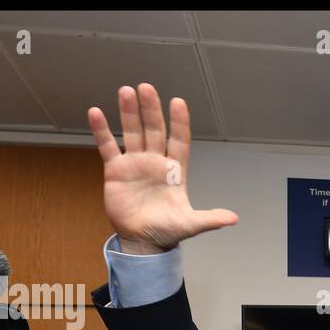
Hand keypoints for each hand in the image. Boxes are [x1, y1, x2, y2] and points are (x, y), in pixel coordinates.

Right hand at [86, 83, 237, 253]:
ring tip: (126, 91)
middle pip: (155, 130)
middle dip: (151, 110)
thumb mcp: (190, 224)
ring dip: (129, 113)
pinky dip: (102, 131)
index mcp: (175, 171)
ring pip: (133, 132)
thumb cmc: (168, 230)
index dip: (179, 123)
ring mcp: (136, 163)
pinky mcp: (116, 170)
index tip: (178, 103)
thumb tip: (233, 219)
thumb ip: (210, 218)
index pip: (179, 141)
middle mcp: (156, 162)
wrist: (142, 241)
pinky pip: (108, 146)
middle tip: (147, 88)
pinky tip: (96, 113)